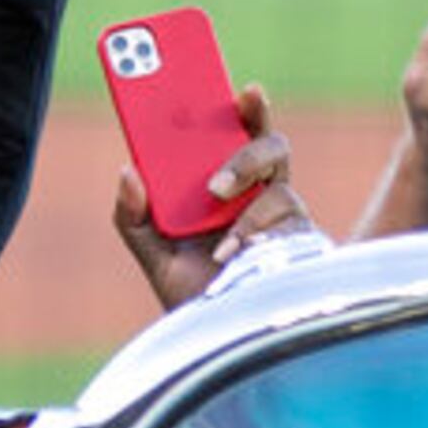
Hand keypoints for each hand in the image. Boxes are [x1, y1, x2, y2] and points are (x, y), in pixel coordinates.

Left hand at [110, 84, 316, 312]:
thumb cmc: (192, 291)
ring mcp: (283, 218)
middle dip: (248, 145)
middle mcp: (259, 193)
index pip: (239, 133)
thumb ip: (133, 214)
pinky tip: (230, 253)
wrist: (220, 338)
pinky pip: (285, 223)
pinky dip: (253, 235)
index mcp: (226, 184)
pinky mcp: (299, 244)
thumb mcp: (151, 252)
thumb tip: (128, 172)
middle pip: (272, 145)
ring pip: (280, 182)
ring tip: (219, 214)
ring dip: (246, 194)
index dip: (247, 107)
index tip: (243, 88)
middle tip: (219, 168)